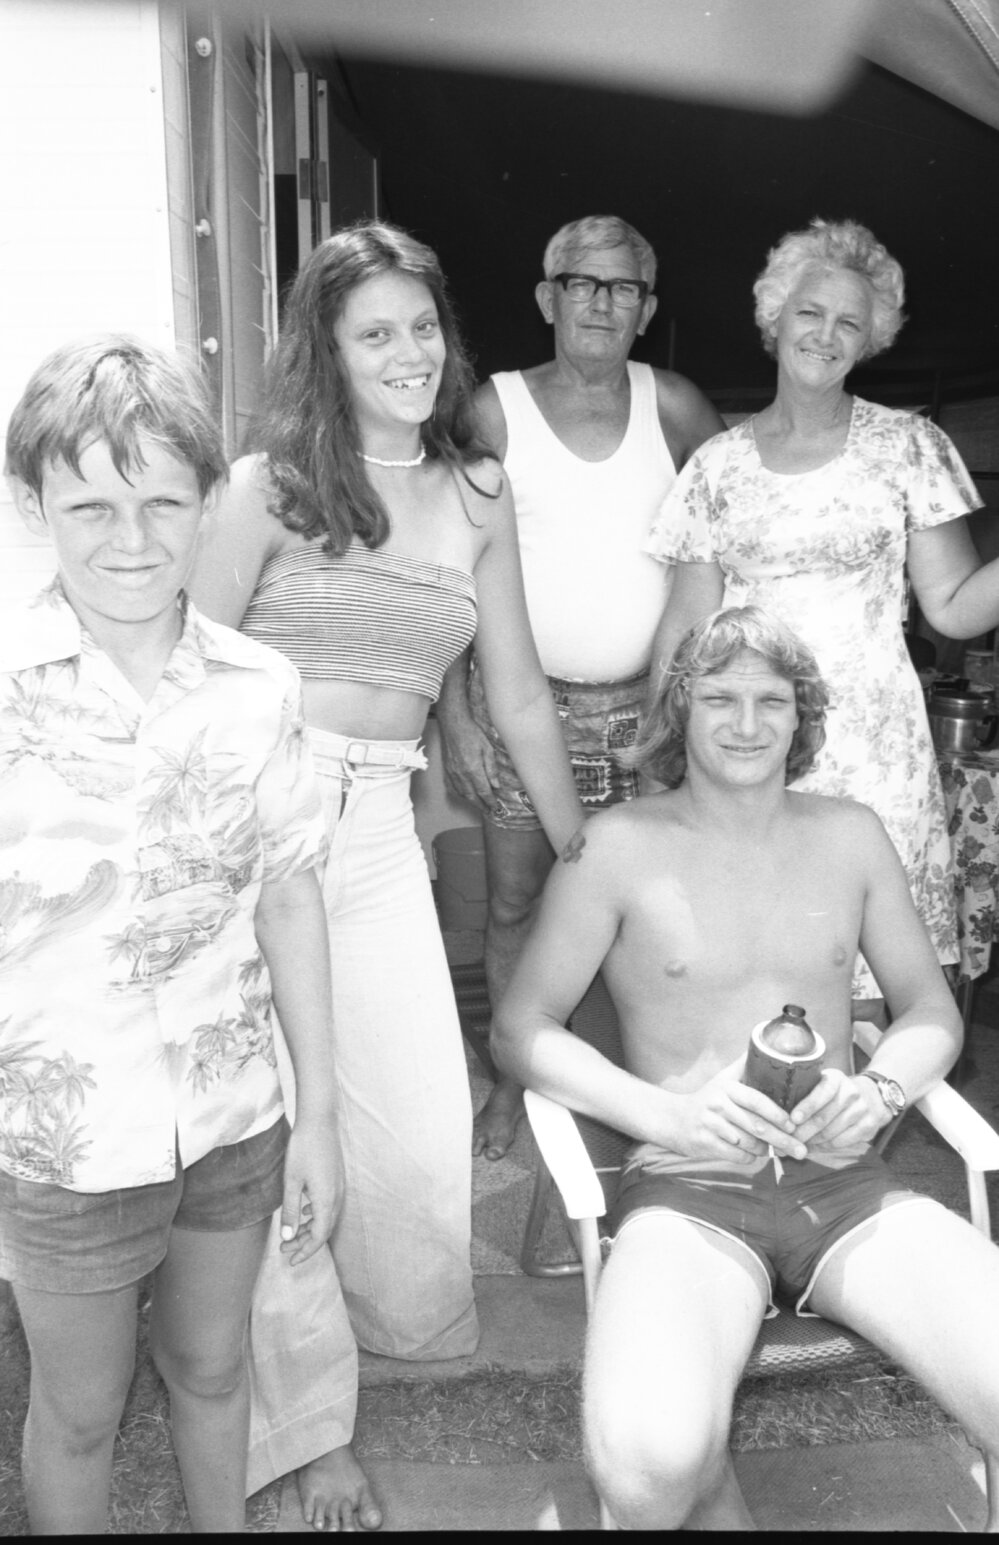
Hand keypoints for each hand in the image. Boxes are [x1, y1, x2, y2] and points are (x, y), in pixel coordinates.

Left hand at [279, 1116, 341, 1264]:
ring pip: (326, 1218)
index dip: (306, 1251)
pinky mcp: (337, 1180)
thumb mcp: (291, 1181)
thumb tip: (289, 1238)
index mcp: (326, 1200)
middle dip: (304, 1243)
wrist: (319, 1121)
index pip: (319, 1236)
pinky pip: (328, 1206)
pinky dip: (316, 1216)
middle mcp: (337, 1197)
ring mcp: (339, 1188)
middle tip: (284, 1249)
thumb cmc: (303, 1149)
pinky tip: (304, 1211)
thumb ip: (291, 1211)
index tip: (290, 1260)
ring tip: (291, 1234)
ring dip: (309, 1230)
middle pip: (324, 1230)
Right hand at [437, 696, 500, 810]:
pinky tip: (464, 795)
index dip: (490, 801)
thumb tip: (496, 785)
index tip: (495, 807)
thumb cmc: (473, 734)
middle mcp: (461, 774)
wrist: (454, 726)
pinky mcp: (446, 770)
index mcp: (473, 769)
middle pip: (472, 796)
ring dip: (471, 802)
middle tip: (488, 811)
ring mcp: (452, 773)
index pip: (483, 791)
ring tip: (478, 805)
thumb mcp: (488, 749)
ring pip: (461, 793)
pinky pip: (451, 788)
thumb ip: (492, 769)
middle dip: (481, 805)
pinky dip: (459, 794)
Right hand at [668, 1056, 808, 1164]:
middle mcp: (718, 1104)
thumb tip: (766, 1045)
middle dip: (782, 1139)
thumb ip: (744, 1065)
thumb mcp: (723, 1079)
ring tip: (774, 1150)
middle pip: (756, 1125)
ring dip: (765, 1149)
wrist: (674, 1119)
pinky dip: (749, 1157)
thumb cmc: (707, 1099)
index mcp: (726, 1087)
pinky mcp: (705, 1143)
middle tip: (800, 1150)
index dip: (777, 1114)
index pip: (757, 1100)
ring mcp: (711, 1125)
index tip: (793, 1124)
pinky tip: (752, 1154)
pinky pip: (737, 1155)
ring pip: (748, 1143)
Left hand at [789, 1069, 888, 1150]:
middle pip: (823, 1118)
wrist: (873, 1096)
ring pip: (830, 1132)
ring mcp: (862, 1110)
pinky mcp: (869, 1126)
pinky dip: (825, 1147)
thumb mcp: (825, 1082)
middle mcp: (851, 1092)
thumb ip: (807, 1091)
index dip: (806, 1107)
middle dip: (802, 1131)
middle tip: (788, 1139)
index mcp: (836, 1078)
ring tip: (798, 1144)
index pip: (821, 1093)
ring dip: (811, 1141)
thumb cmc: (838, 1091)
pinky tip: (814, 1147)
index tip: (792, 1119)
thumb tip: (781, 1110)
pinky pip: (841, 1142)